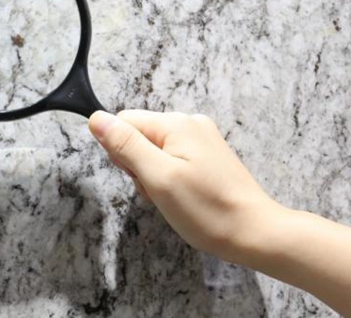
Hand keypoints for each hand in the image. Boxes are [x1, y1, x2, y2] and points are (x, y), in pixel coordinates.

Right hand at [88, 110, 288, 264]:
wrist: (254, 232)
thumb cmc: (207, 210)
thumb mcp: (158, 178)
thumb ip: (126, 146)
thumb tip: (96, 118)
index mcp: (176, 123)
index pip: (124, 122)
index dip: (122, 153)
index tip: (142, 177)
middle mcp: (189, 123)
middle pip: (139, 137)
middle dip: (139, 168)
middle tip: (161, 192)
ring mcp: (201, 139)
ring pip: (154, 152)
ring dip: (154, 178)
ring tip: (174, 199)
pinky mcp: (208, 156)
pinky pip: (173, 161)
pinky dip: (170, 180)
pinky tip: (184, 198)